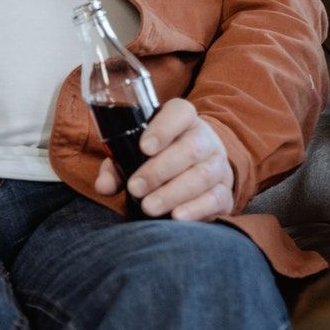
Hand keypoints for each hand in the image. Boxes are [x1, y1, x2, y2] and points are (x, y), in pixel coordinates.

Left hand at [93, 98, 234, 220]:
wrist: (196, 166)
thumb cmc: (157, 156)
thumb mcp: (134, 152)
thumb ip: (117, 166)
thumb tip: (103, 186)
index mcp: (182, 119)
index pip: (179, 113)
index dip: (163, 128)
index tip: (144, 148)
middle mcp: (205, 139)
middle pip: (190, 150)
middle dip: (159, 171)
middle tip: (135, 188)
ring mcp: (218, 164)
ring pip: (202, 176)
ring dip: (173, 193)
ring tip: (149, 207)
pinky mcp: (225, 190)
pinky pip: (216, 198)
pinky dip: (196, 208)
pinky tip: (176, 217)